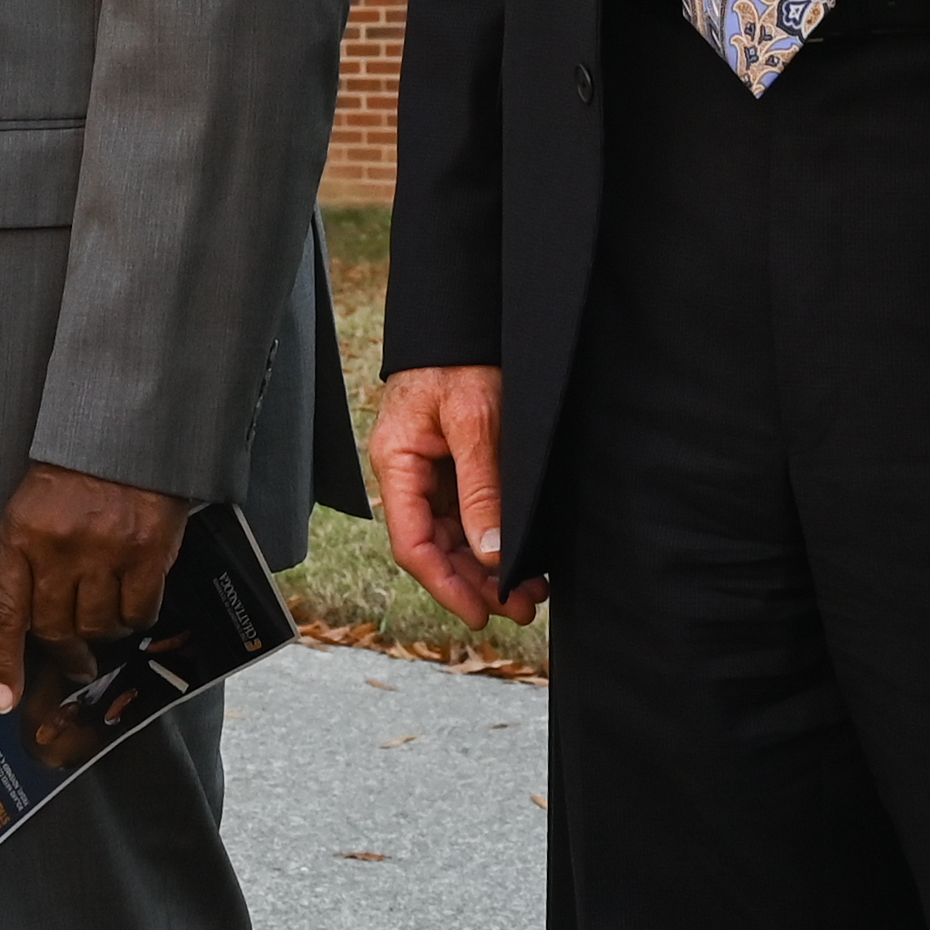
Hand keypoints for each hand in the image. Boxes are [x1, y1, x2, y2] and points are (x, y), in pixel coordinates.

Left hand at [0, 462, 190, 714]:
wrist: (127, 427)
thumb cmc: (76, 470)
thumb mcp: (33, 507)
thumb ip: (28, 560)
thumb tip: (32, 625)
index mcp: (21, 534)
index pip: (6, 612)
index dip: (4, 663)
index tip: (4, 701)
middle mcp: (58, 547)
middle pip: (55, 628)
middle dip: (65, 653)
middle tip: (77, 662)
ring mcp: (104, 551)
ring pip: (97, 626)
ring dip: (102, 633)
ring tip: (108, 620)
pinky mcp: (145, 553)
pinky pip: (138, 612)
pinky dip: (137, 617)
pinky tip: (137, 601)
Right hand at [367, 362, 544, 626]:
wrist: (466, 315)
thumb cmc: (459, 357)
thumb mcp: (474, 420)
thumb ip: (480, 488)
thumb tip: (490, 553)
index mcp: (397, 464)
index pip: (412, 543)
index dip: (444, 585)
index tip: (479, 614)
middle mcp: (409, 474)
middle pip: (437, 547)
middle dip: (476, 584)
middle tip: (521, 608)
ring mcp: (432, 471)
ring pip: (456, 537)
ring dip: (490, 568)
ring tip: (532, 592)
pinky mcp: (457, 464)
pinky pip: (471, 515)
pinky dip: (496, 540)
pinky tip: (524, 557)